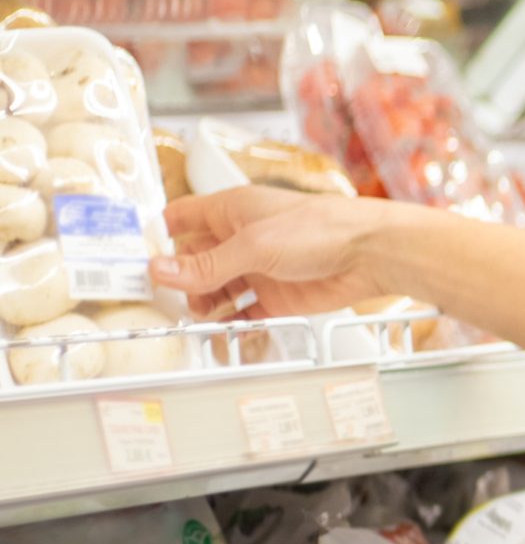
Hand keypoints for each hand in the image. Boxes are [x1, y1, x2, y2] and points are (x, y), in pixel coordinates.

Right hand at [150, 186, 396, 318]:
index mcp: (231, 211)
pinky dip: (229, 323)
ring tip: (194, 317)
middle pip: (194, 260)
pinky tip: (217, 333)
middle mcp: (241, 239)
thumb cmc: (321, 229)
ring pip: (216, 289)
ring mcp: (258, 269)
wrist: (372, 254)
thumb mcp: (254, 245)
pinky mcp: (277, 296)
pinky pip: (244, 312)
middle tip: (159, 300)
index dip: (156, 236)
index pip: (180, 219)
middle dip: (178, 279)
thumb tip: (160, 271)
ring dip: (202, 304)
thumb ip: (207, 264)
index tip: (132, 257)